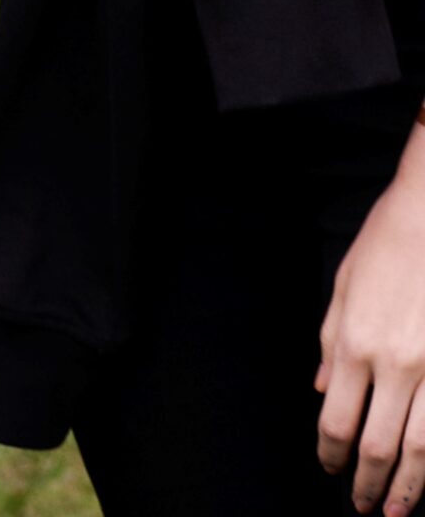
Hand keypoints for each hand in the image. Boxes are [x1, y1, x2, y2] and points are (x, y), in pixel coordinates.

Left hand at [318, 144, 424, 512]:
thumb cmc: (384, 248)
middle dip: (368, 483)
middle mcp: (393, 364)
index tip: (329, 470)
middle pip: (377, 444)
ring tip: (397, 510)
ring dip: (409, 487)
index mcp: (354, 343)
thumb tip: (323, 391)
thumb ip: (330, 343)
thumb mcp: (342, 288)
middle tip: (363, 506)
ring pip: (421, 449)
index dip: (331, 453)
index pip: (337, 420)